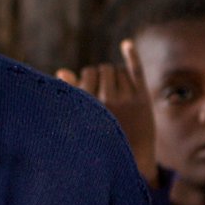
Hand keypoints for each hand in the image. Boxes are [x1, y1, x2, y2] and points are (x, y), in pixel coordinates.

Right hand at [57, 41, 157, 184]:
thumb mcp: (82, 119)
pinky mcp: (143, 99)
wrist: (131, 161)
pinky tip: (126, 43)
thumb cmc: (101, 138)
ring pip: (118, 71)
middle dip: (102, 76)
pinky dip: (131, 55)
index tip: (89, 88)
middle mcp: (108, 101)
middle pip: (104, 69)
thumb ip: (72, 95)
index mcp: (90, 106)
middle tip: (104, 91)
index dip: (88, 78)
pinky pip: (135, 71)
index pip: (88, 73)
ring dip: (116, 76)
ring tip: (116, 93)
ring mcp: (128, 99)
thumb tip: (62, 71)